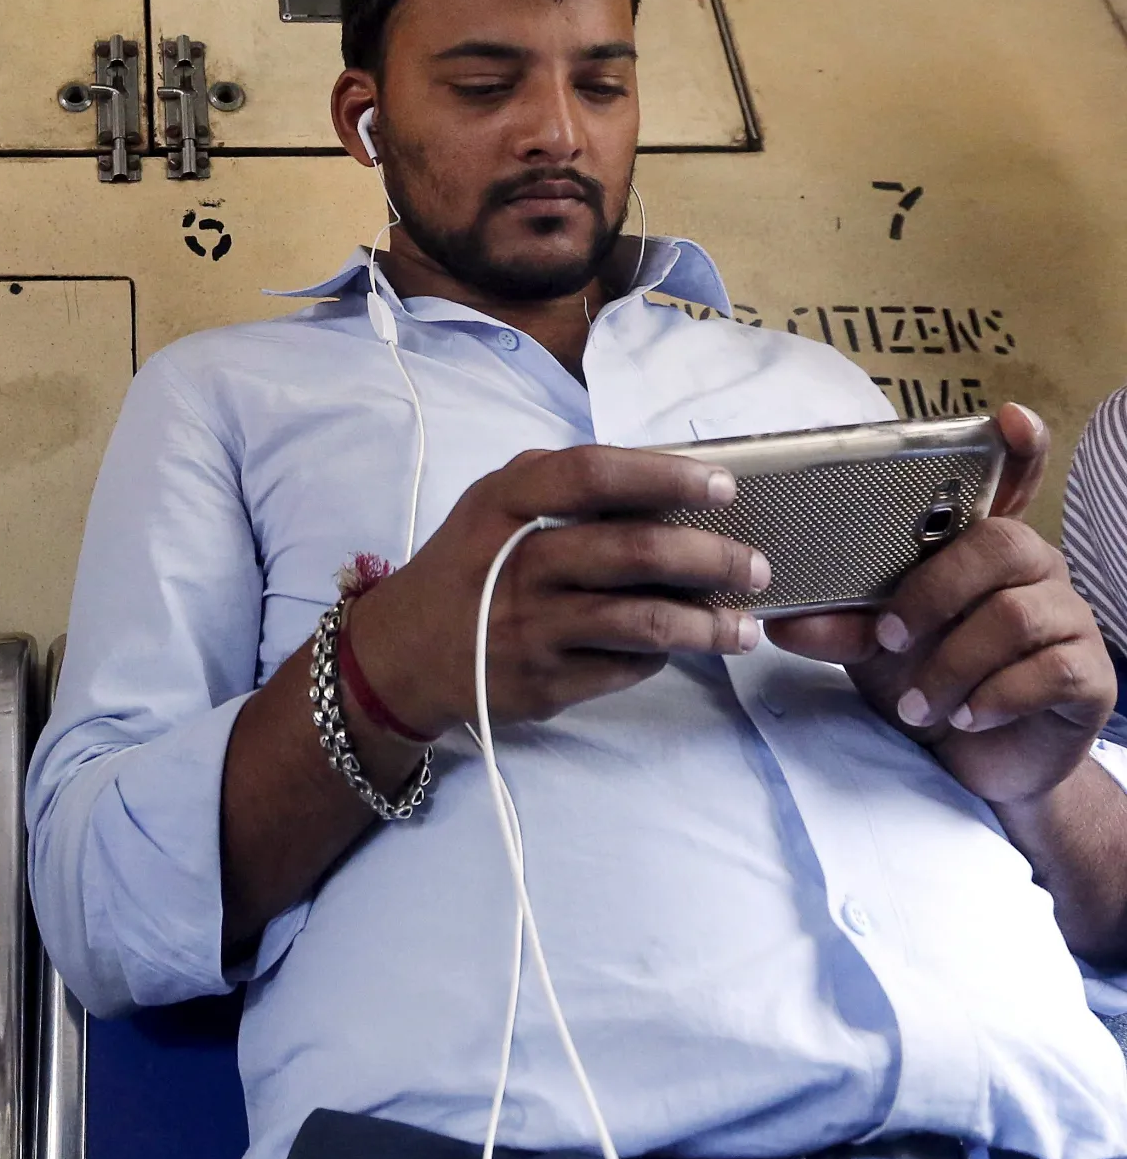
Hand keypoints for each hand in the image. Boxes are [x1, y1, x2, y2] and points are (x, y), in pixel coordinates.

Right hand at [346, 443, 764, 737]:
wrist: (401, 655)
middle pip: (631, 552)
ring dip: (707, 625)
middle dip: (711, 558)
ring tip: (745, 627)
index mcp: (503, 506)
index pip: (592, 475)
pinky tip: (678, 648)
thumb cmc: (465, 567)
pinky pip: (623, 667)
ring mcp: (528, 629)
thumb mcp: (492, 507)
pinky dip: (660, 656)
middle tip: (756, 567)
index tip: (722, 486)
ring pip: (641, 623)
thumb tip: (660, 478)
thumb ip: (559, 484)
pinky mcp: (542, 684)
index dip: (664, 476)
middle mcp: (515, 564)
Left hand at [769, 403, 1113, 803]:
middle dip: (931, 594)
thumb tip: (781, 620)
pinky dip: (993, 697)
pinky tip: (966, 717)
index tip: (1009, 416)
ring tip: (918, 704)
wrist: (973, 761)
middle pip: (1001, 545)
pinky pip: (1048, 671)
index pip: (1013, 483)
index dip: (1018, 449)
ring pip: (1014, 615)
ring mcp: (1068, 618)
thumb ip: (836, 625)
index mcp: (980, 550)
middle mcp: (1033, 571)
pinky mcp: (1089, 673)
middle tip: (887, 639)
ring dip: (950, 665)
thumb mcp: (870, 649)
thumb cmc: (924, 680)